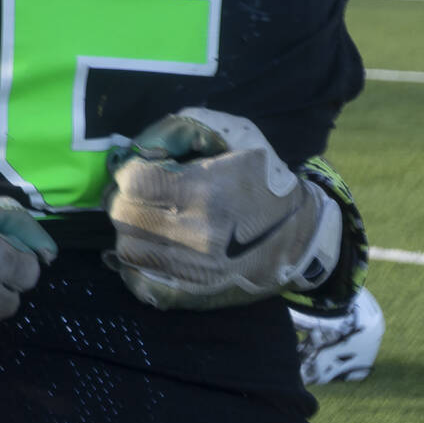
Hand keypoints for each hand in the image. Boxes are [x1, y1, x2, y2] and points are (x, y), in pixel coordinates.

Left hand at [104, 107, 340, 310]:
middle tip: (143, 194)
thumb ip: (180, 128)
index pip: (134, 182)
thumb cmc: (262, 177)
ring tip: (148, 219)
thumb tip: (139, 147)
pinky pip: (141, 283)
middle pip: (123, 215)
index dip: (132, 170)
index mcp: (206, 191)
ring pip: (126, 249)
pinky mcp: (193, 294)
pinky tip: (150, 248)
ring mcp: (193, 271)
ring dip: (129, 229)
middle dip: (125, 198)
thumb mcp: (232, 134)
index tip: (145, 169)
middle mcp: (196, 235)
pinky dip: (136, 265)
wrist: (300, 235)